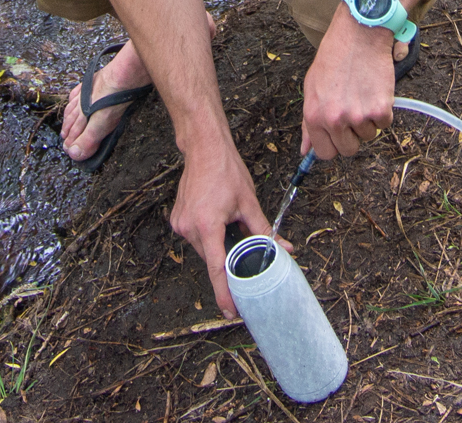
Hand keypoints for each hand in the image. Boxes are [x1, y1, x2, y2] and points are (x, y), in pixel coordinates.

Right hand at [170, 136, 269, 319]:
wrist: (204, 148)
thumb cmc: (226, 171)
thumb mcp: (249, 203)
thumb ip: (264, 230)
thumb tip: (284, 249)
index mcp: (208, 226)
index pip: (217, 268)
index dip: (225, 293)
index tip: (231, 311)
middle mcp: (189, 228)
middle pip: (213, 258)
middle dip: (228, 260)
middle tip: (242, 250)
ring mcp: (180, 224)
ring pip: (205, 249)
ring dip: (218, 245)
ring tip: (228, 221)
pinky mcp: (177, 220)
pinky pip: (197, 238)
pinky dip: (209, 236)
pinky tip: (217, 218)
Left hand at [301, 11, 397, 159]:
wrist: (359, 34)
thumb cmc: (334, 57)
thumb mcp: (312, 87)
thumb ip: (309, 122)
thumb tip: (306, 151)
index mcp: (314, 116)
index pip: (325, 153)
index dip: (334, 143)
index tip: (339, 134)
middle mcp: (334, 119)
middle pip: (349, 150)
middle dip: (353, 135)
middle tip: (353, 110)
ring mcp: (358, 116)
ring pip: (368, 136)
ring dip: (369, 120)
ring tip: (362, 93)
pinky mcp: (380, 110)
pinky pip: (385, 124)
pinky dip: (384, 110)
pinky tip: (375, 90)